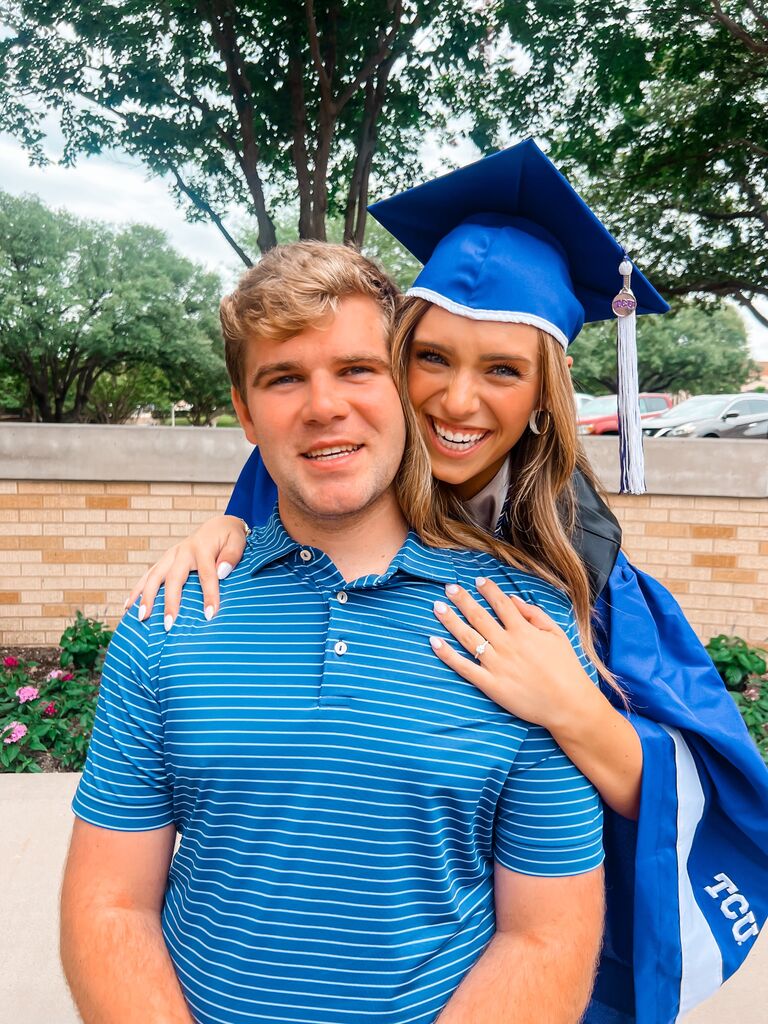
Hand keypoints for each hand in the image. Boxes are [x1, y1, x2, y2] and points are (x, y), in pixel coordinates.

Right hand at [124, 515, 248, 629]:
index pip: (207, 575)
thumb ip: (232, 555)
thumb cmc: (229, 537)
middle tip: (168, 625)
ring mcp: (170, 556)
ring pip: (154, 576)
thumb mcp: (237, 540)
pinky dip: (137, 590)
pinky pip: (148, 575)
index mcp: (202, 548)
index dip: (209, 595)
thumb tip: (222, 571)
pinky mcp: (164, 561)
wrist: (216, 526)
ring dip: (146, 597)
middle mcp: (182, 551)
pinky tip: (128, 606)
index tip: (209, 615)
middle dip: (169, 603)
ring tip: (141, 618)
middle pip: (173, 579)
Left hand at [430, 576, 594, 733]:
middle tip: (449, 587)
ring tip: (437, 606)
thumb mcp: (556, 634)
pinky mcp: (490, 685)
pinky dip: (447, 654)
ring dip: (450, 620)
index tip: (476, 580)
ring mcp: (496, 665)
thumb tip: (512, 599)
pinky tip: (434, 642)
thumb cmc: (566, 668)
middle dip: (462, 599)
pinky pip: (464, 667)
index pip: (500, 603)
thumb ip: (534, 614)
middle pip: (479, 616)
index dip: (487, 589)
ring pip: (467, 637)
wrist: (569, 705)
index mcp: (523, 631)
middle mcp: (507, 644)